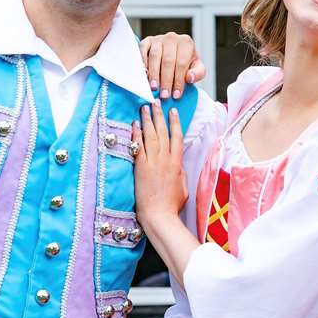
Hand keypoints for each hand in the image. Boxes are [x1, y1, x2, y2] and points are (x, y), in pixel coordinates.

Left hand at [133, 103, 185, 225]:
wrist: (159, 215)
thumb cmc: (171, 206)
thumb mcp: (182, 188)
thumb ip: (180, 173)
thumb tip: (178, 166)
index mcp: (177, 164)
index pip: (177, 137)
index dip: (175, 122)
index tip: (173, 111)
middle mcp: (165, 159)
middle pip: (163, 132)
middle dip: (159, 115)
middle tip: (156, 102)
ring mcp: (152, 162)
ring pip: (151, 135)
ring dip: (147, 120)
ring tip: (144, 107)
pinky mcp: (140, 167)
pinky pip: (138, 146)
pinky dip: (136, 134)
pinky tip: (134, 124)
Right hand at [138, 32, 202, 99]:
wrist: (174, 53)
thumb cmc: (186, 62)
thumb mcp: (197, 68)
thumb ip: (198, 73)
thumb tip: (189, 77)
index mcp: (186, 43)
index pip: (182, 63)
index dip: (178, 80)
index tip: (176, 95)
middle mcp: (172, 38)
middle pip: (168, 61)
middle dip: (166, 80)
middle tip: (164, 95)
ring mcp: (158, 39)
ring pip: (155, 57)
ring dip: (154, 74)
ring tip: (154, 88)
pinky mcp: (147, 41)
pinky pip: (143, 50)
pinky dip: (142, 62)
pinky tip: (144, 75)